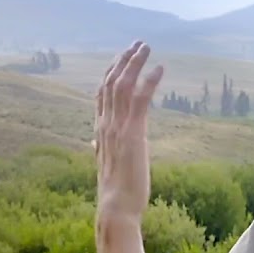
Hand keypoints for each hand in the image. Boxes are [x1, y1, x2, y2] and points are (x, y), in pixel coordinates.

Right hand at [94, 41, 163, 220]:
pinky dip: (149, 81)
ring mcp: (118, 128)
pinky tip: (159, 68)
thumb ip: (99, 148)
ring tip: (146, 47)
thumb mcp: (105, 164)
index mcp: (100, 131)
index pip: (101, 94)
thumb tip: (94, 142)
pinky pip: (139, 99)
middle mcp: (105, 125)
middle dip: (123, 61)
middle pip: (110, 83)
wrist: (115, 207)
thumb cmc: (114, 191)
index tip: (120, 58)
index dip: (110, 73)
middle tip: (137, 45)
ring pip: (122, 85)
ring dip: (135, 63)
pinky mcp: (133, 134)